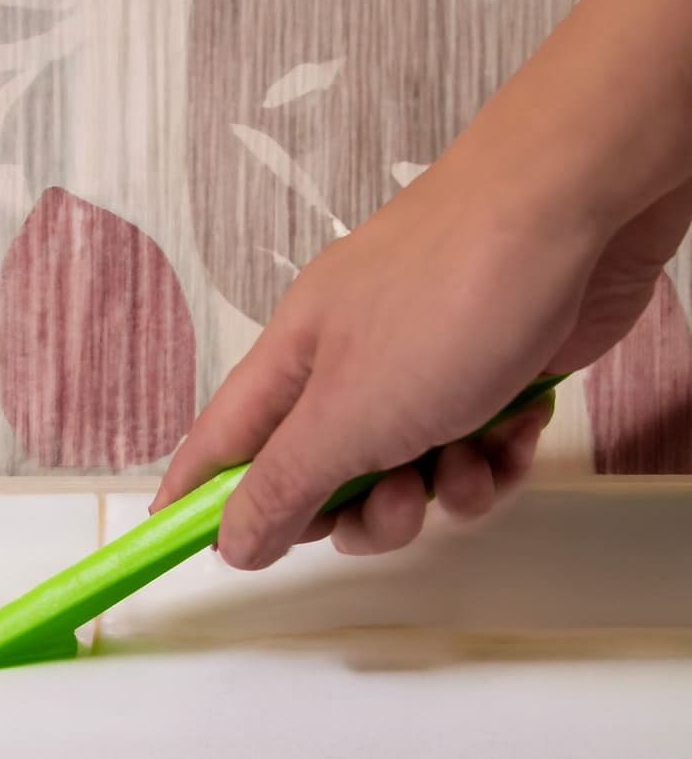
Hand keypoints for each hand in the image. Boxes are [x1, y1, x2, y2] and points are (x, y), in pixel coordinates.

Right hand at [151, 172, 691, 569]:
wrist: (574, 208)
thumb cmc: (444, 301)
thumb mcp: (345, 416)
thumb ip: (281, 487)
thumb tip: (227, 541)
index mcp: (290, 367)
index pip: (219, 447)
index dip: (197, 500)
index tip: (185, 551)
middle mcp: (346, 369)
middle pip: (321, 481)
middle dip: (359, 515)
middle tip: (395, 501)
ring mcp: (421, 371)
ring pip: (403, 475)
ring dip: (438, 491)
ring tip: (468, 458)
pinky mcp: (492, 375)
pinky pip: (472, 452)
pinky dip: (494, 458)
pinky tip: (516, 430)